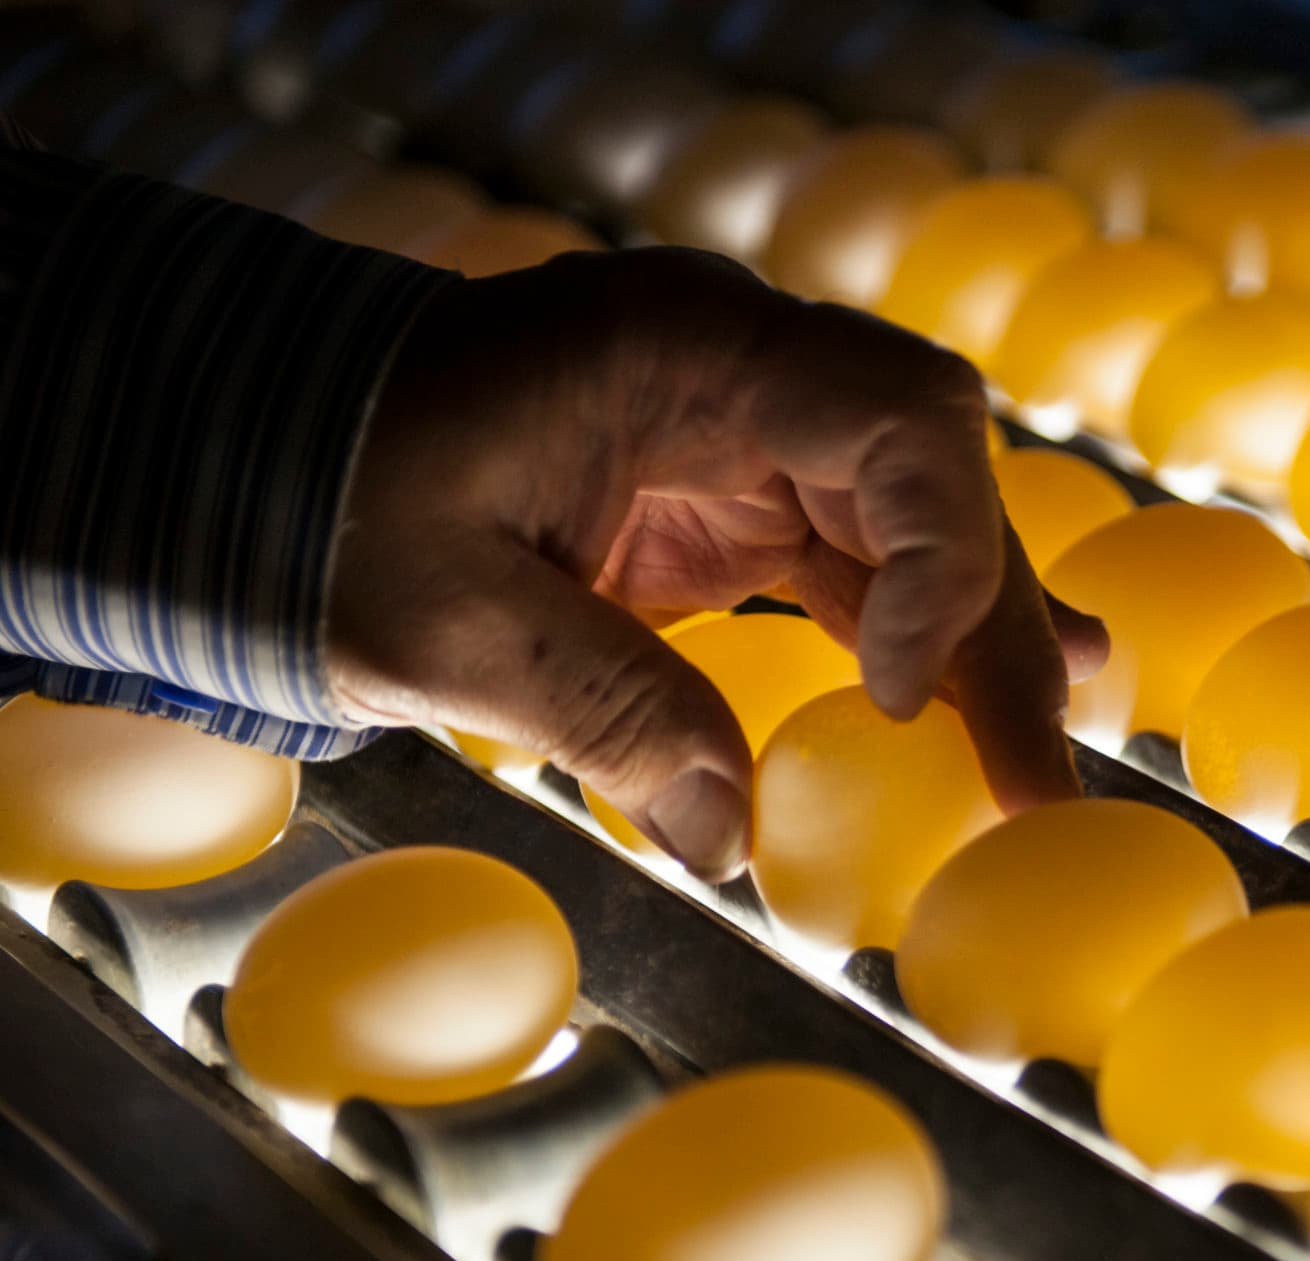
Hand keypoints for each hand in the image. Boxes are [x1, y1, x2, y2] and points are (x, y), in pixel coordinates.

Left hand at [329, 247, 1106, 879]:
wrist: (243, 461)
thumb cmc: (321, 507)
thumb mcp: (445, 623)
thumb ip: (607, 715)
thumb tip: (730, 841)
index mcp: (682, 350)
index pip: (899, 420)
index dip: (943, 557)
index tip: (902, 696)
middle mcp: (738, 372)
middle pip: (932, 483)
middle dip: (993, 629)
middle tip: (1041, 774)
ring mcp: (738, 433)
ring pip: (912, 530)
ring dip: (973, 647)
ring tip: (1045, 755)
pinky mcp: (722, 501)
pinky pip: (851, 565)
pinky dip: (910, 641)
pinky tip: (979, 705)